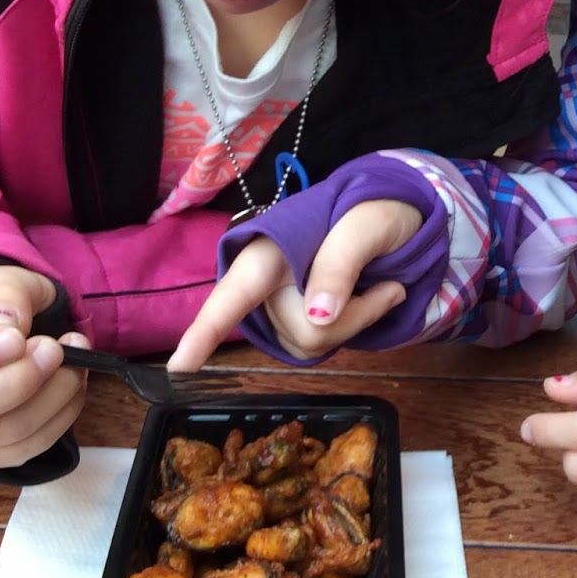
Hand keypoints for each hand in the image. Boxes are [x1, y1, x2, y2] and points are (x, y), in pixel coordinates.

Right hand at [0, 265, 87, 467]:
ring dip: (49, 398)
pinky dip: (60, 418)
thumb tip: (7, 325)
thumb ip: (3, 292)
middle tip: (54, 348)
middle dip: (14, 383)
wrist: (5, 330)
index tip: (16, 338)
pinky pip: (23, 449)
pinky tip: (72, 383)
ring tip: (75, 357)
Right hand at [170, 199, 421, 367]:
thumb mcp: (365, 225)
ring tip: (382, 288)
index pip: (229, 299)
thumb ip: (339, 264)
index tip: (178, 368)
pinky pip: (321, 347)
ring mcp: (282, 306)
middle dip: (352, 316)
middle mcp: (265, 284)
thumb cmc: (375, 209)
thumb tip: (317, 318)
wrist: (399, 213)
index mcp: (267, 253)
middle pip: (300, 329)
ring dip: (357, 321)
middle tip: (389, 286)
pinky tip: (370, 302)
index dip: (201, 335)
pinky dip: (354, 328)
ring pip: (311, 344)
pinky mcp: (300, 322)